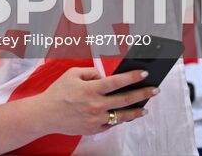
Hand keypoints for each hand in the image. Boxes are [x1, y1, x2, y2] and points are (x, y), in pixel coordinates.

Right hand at [30, 67, 154, 135]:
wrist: (46, 114)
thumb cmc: (58, 92)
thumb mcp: (72, 74)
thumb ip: (90, 72)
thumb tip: (105, 77)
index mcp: (91, 89)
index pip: (117, 82)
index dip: (132, 77)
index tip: (144, 74)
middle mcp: (96, 105)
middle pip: (125, 99)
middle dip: (143, 94)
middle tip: (155, 90)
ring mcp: (96, 119)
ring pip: (122, 116)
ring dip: (136, 111)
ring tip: (145, 108)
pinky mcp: (94, 129)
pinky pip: (111, 124)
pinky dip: (119, 119)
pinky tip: (126, 115)